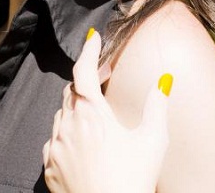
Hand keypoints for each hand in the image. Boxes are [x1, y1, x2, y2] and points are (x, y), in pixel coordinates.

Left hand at [43, 30, 171, 192]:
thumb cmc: (132, 180)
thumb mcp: (152, 141)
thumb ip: (157, 106)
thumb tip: (165, 80)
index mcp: (92, 113)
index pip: (83, 70)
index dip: (88, 50)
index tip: (93, 37)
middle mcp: (69, 124)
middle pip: (71, 89)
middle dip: (84, 79)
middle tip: (100, 77)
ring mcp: (56, 146)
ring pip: (61, 113)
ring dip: (75, 106)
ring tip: (93, 114)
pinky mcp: (49, 166)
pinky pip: (54, 139)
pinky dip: (65, 132)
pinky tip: (80, 142)